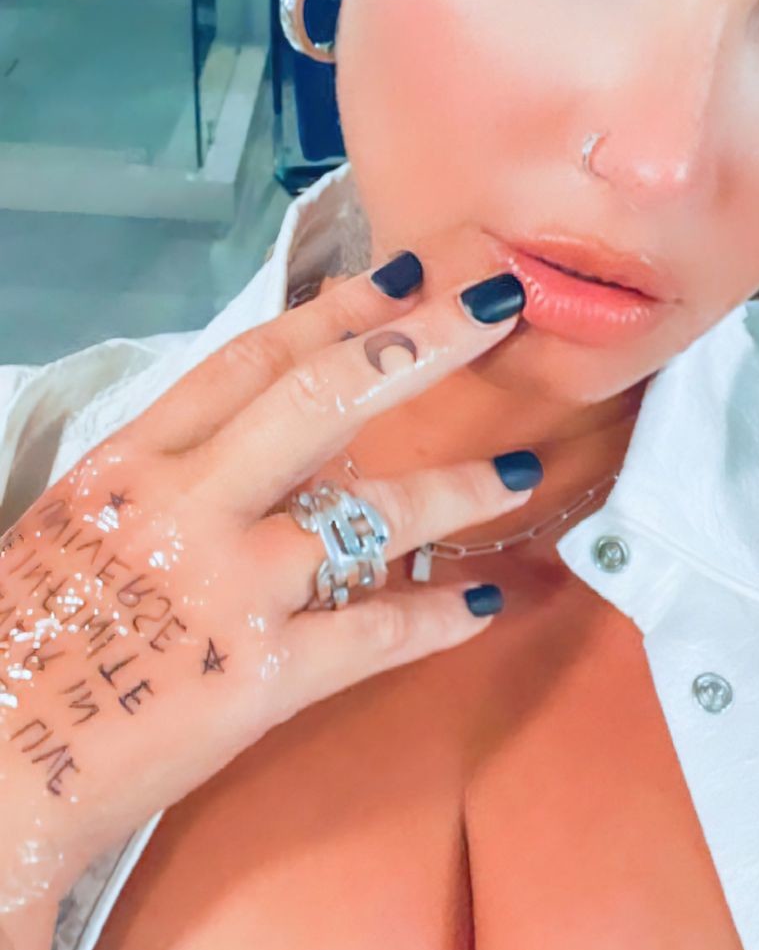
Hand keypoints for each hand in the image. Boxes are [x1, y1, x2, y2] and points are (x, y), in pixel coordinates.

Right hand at [0, 263, 532, 910]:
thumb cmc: (25, 643)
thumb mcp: (79, 527)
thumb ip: (167, 477)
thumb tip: (268, 438)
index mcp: (132, 461)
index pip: (252, 359)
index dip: (338, 310)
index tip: (406, 274)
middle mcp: (186, 505)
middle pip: (325, 396)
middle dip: (421, 342)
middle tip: (498, 305)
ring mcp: (231, 588)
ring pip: (373, 514)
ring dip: (457, 488)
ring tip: (519, 471)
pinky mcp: (264, 676)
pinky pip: (379, 633)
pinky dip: (440, 617)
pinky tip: (486, 602)